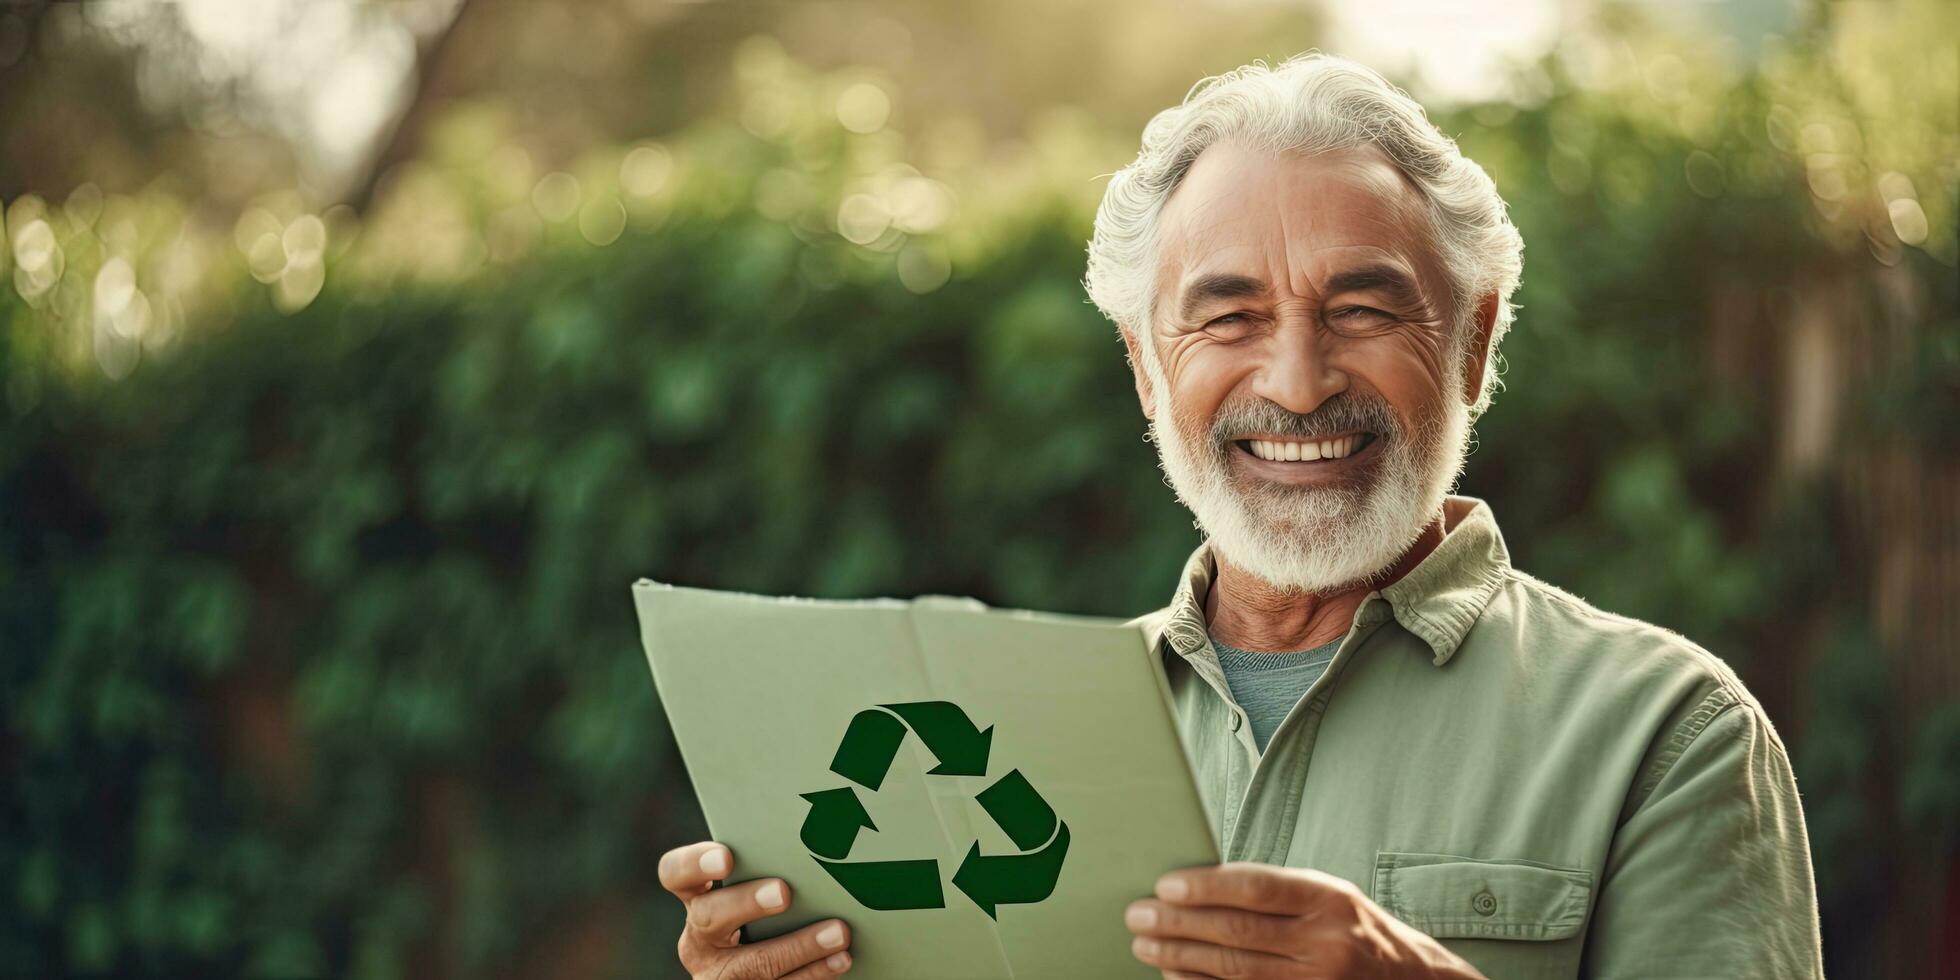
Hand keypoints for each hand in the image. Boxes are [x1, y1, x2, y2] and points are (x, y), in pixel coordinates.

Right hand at [659, 840, 854, 978]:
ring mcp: (720, 974)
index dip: (694, 864)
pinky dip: (814, 972)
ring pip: (754, 963)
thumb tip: (818, 835)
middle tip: (783, 892)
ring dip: (799, 946)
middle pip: (710, 917)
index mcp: (696, 899)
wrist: (761, 970)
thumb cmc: (769, 911)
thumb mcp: (757, 889)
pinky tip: (840, 958)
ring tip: (838, 932)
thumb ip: (769, 867)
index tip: (725, 857)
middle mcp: (700, 938)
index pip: (676, 873)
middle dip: (748, 904)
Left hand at [1124, 862, 1486, 978]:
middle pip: (1238, 932)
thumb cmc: (1360, 932)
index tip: (1165, 884)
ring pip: (1234, 971)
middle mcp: (1327, 944)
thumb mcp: (1332, 897)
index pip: (1258, 889)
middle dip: (1179, 923)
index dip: (1206, 886)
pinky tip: (1174, 976)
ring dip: (1181, 957)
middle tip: (1138, 914)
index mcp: (1331, 900)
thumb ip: (1279, 892)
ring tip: (1145, 944)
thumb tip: (1202, 885)